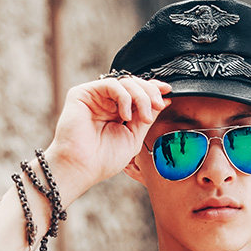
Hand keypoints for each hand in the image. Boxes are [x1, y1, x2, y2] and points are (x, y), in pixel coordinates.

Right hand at [45, 75, 170, 201]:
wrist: (82, 168)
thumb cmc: (104, 159)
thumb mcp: (133, 138)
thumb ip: (146, 118)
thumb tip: (163, 101)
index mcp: (117, 113)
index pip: (137, 94)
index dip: (153, 90)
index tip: (168, 93)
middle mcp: (106, 103)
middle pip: (134, 84)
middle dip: (150, 93)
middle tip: (158, 106)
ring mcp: (95, 97)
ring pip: (125, 82)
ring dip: (140, 97)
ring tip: (142, 118)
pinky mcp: (83, 93)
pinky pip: (111, 84)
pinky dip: (124, 97)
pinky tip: (124, 115)